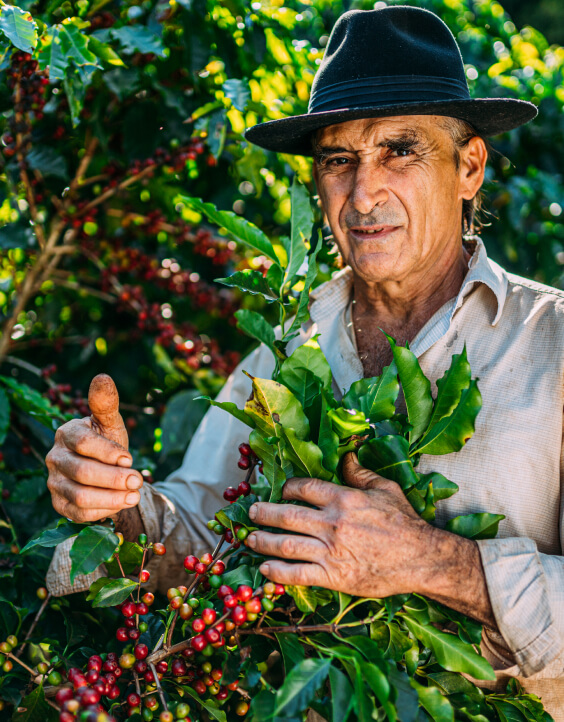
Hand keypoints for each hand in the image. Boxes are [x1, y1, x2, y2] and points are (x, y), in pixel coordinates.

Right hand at [46, 374, 142, 522]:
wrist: (103, 467)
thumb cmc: (106, 440)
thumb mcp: (110, 422)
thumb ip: (106, 404)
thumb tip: (102, 377)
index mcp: (66, 433)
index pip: (83, 443)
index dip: (108, 452)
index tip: (130, 459)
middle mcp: (55, 458)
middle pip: (82, 472)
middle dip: (114, 478)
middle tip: (139, 481)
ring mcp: (54, 483)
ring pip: (80, 496)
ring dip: (111, 498)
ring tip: (135, 495)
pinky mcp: (60, 505)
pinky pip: (79, 514)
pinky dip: (104, 511)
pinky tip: (122, 504)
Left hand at [246, 452, 431, 597]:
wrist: (421, 558)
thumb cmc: (404, 522)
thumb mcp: (385, 488)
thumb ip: (360, 473)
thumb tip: (346, 455)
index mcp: (343, 498)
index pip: (304, 488)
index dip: (287, 488)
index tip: (280, 491)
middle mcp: (332, 523)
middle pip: (287, 515)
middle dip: (264, 513)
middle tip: (252, 512)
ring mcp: (330, 551)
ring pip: (286, 544)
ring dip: (263, 541)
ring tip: (249, 539)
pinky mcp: (334, 577)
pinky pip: (297, 574)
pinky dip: (277, 572)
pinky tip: (264, 568)